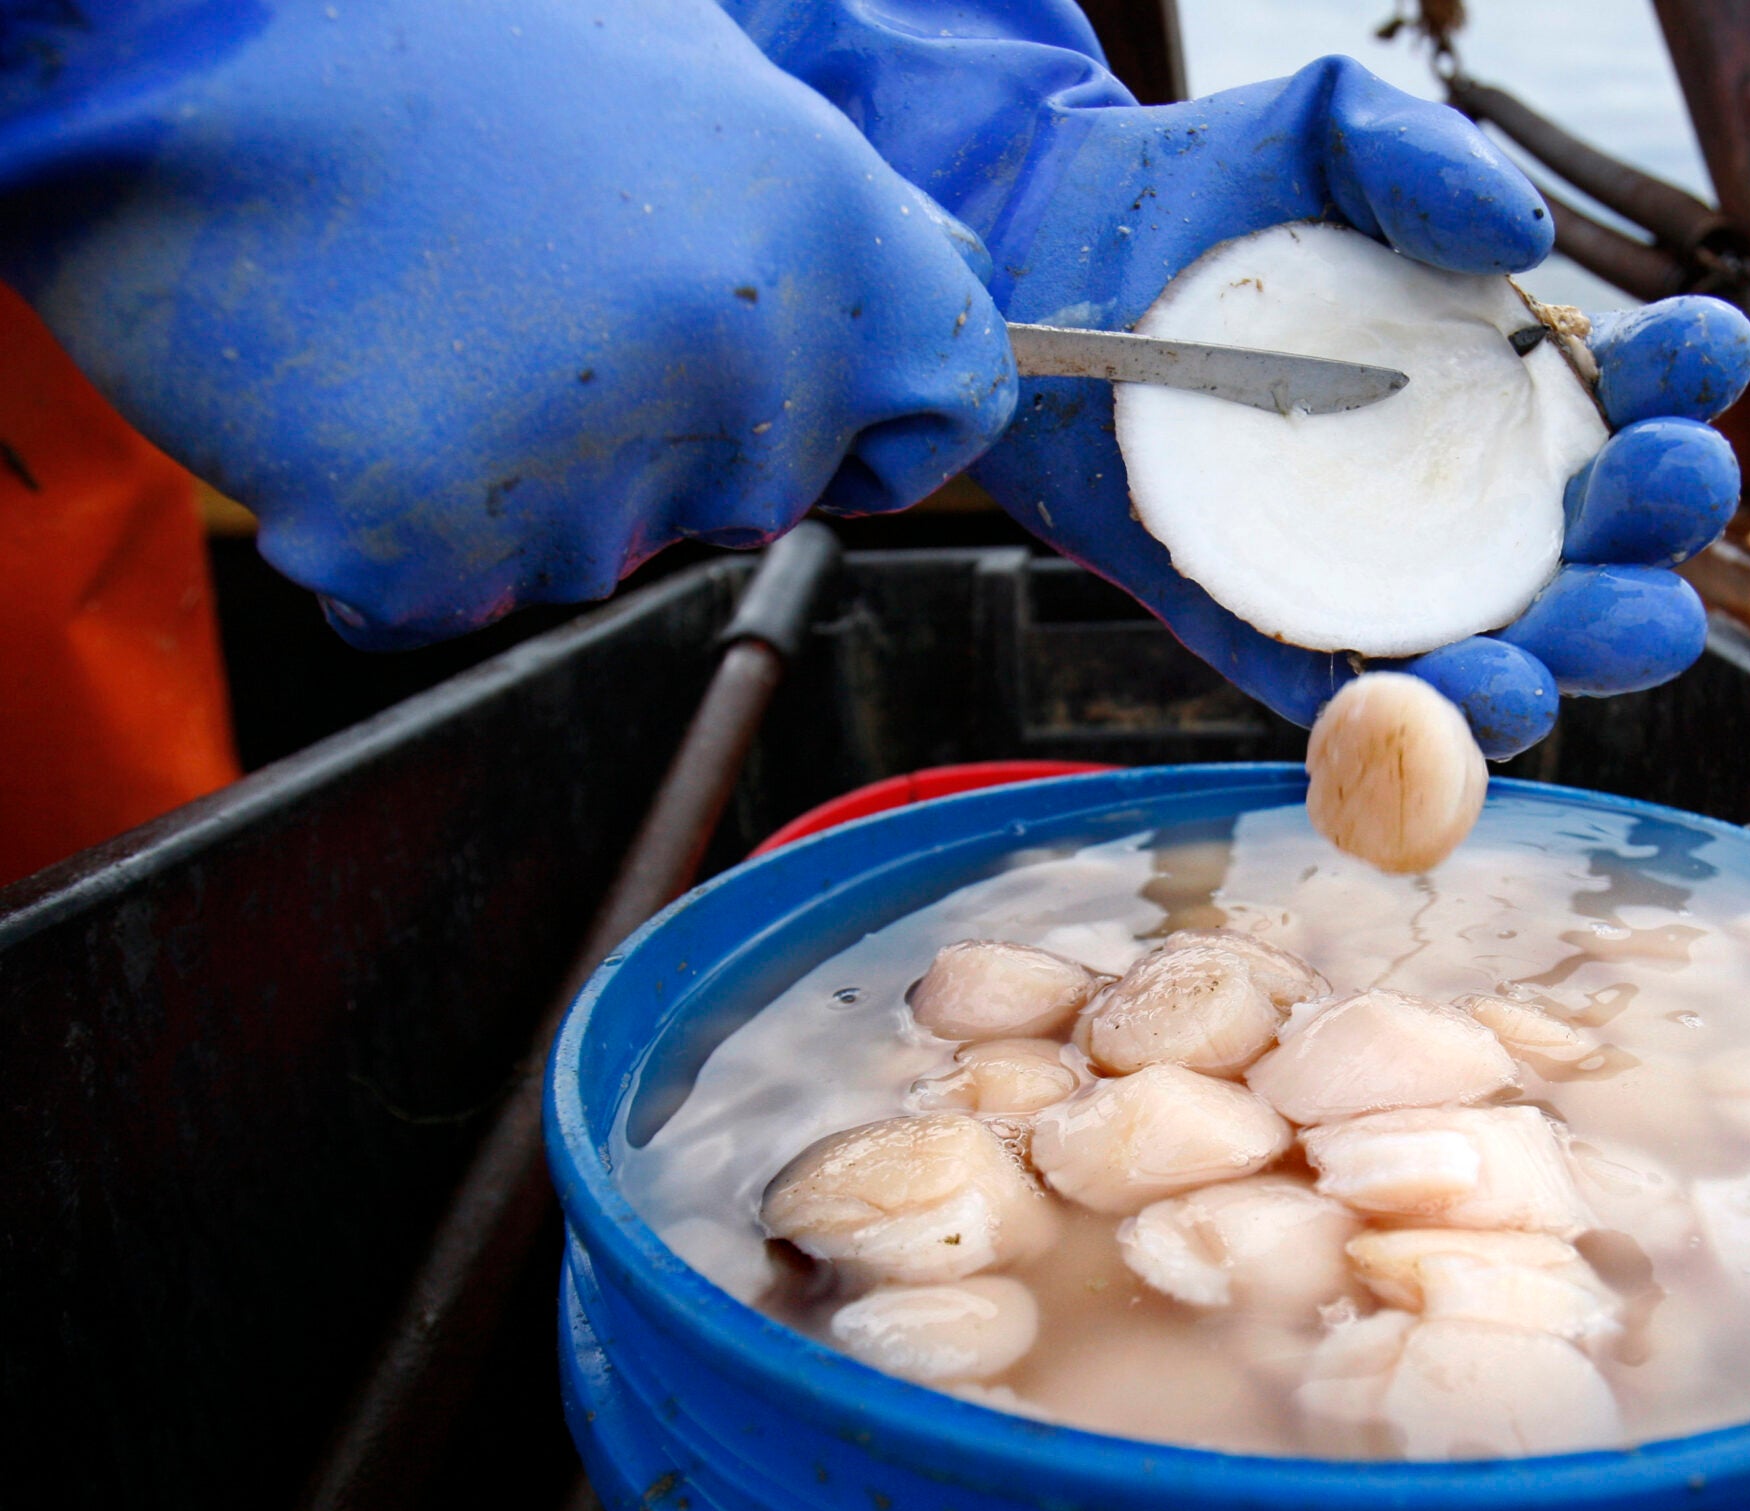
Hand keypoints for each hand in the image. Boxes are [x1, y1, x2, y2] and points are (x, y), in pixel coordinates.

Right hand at [0, 0, 1016, 645]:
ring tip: (425, 308)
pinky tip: (349, 383)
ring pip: (593, 545)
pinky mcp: (433, 550)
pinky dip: (394, 518)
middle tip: (535, 300)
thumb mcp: (688, 74)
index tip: (825, 405)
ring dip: (519, 466)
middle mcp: (741, 373)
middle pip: (755, 490)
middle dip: (666, 432)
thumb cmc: (423, 34)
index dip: (878, 417)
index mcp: (823, 241)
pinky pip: (449, 587)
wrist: (172, 28)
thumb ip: (819, 224)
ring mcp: (590, 481)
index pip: (949, 407)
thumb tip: (924, 298)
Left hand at [946, 55, 1749, 757]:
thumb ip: (1422, 158)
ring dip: (1556, 669)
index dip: (1684, 381)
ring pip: (1510, 656)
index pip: (1636, 396)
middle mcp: (1471, 493)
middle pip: (1606, 552)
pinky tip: (1438, 712)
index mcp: (1513, 378)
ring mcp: (1383, 580)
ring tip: (1551, 656)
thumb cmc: (1207, 196)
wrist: (1040, 261)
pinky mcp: (1282, 639)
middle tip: (1654, 487)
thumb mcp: (1326, 133)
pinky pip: (1358, 710)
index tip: (1692, 352)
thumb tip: (1521, 237)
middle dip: (1652, 537)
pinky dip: (1405, 732)